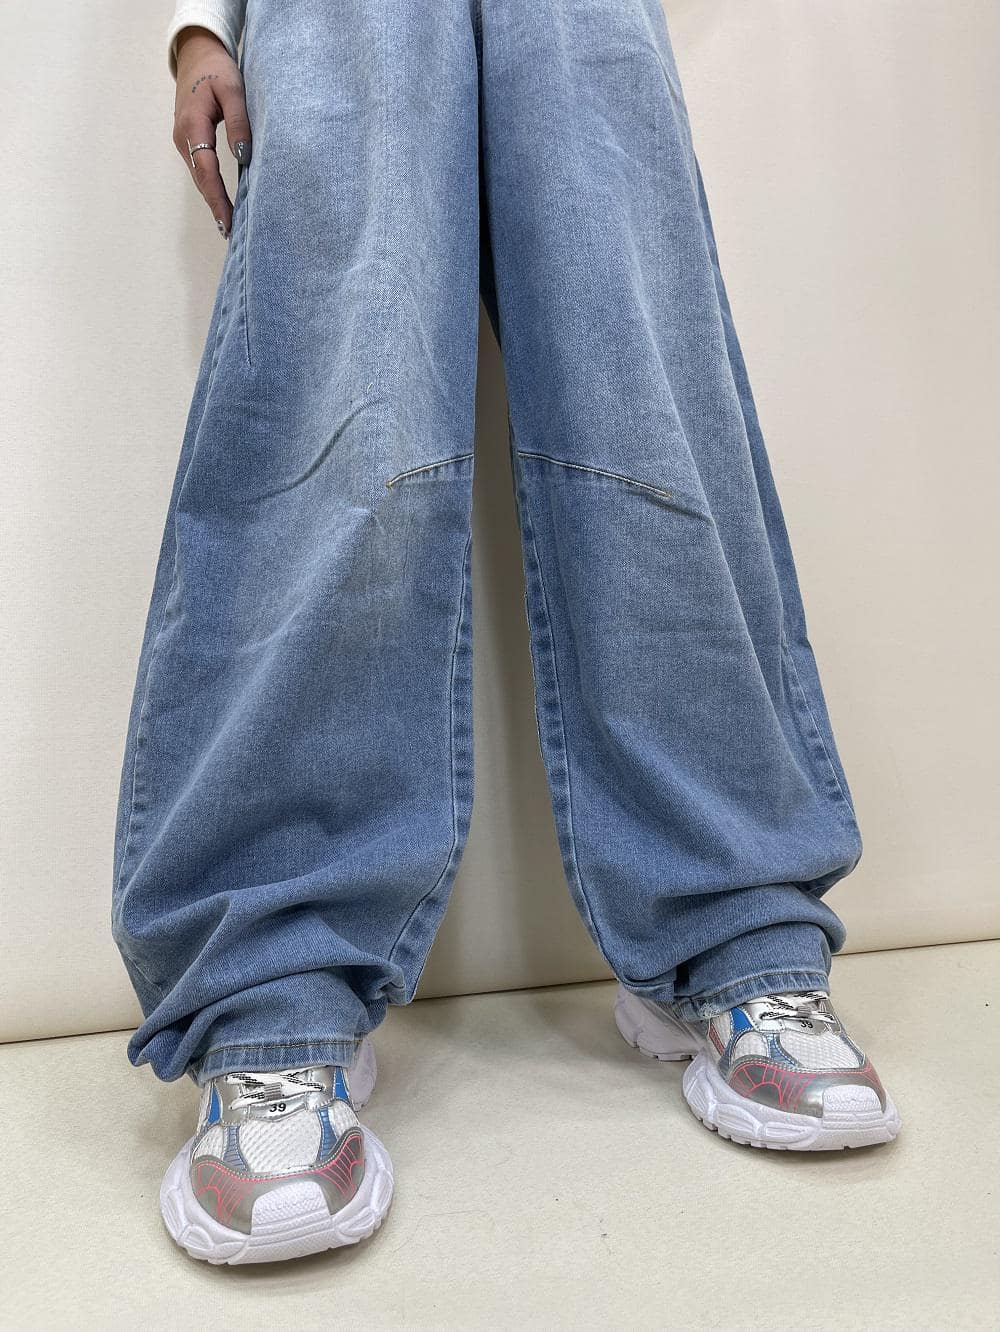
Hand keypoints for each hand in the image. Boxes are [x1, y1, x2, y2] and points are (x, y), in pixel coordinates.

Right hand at [173, 26, 251, 238]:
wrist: (196, 54)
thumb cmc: (217, 69)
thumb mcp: (233, 89)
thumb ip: (239, 121)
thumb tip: (244, 156)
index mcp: (192, 124)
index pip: (206, 169)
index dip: (218, 198)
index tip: (229, 221)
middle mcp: (183, 137)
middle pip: (201, 180)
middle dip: (216, 207)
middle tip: (232, 235)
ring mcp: (183, 141)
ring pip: (200, 177)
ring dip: (214, 201)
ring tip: (230, 227)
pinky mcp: (189, 141)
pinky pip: (201, 170)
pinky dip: (212, 188)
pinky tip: (224, 204)